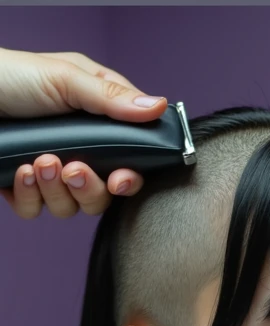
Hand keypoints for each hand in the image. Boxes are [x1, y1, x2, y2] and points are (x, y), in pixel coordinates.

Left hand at [0, 46, 167, 218]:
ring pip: (71, 207)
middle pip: (103, 195)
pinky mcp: (23, 189)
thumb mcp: (66, 77)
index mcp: (96, 121)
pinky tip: (21, 171)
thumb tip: (158, 108)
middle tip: (73, 169)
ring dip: (55, 189)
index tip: (120, 179)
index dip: (129, 177)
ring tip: (39, 162)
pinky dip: (29, 196)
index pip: (130, 160)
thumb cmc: (10, 75)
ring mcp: (51, 172)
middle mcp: (77, 150)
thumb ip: (112, 98)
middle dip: (89, 189)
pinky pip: (36, 210)